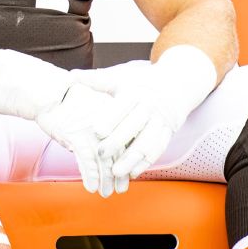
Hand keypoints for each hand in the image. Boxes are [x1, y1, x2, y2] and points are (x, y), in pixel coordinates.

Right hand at [34, 83, 127, 198]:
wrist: (48, 95)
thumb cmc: (68, 103)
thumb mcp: (91, 113)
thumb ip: (102, 130)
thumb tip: (107, 150)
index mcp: (114, 114)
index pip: (126, 142)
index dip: (127, 161)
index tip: (127, 174)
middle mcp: (107, 122)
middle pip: (119, 153)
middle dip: (119, 174)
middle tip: (120, 189)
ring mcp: (92, 129)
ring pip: (104, 160)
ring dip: (106, 180)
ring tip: (106, 193)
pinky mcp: (76, 135)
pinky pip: (87, 161)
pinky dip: (90, 176)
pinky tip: (91, 187)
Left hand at [74, 46, 216, 184]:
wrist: (176, 83)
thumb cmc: (140, 81)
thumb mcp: (120, 77)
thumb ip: (96, 80)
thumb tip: (70, 75)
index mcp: (135, 92)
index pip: (122, 106)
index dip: (110, 119)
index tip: (95, 131)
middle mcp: (149, 107)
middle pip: (134, 126)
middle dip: (118, 142)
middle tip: (101, 154)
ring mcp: (160, 121)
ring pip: (147, 142)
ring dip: (132, 159)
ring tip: (116, 172)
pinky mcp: (168, 133)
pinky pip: (158, 150)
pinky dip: (145, 163)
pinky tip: (132, 173)